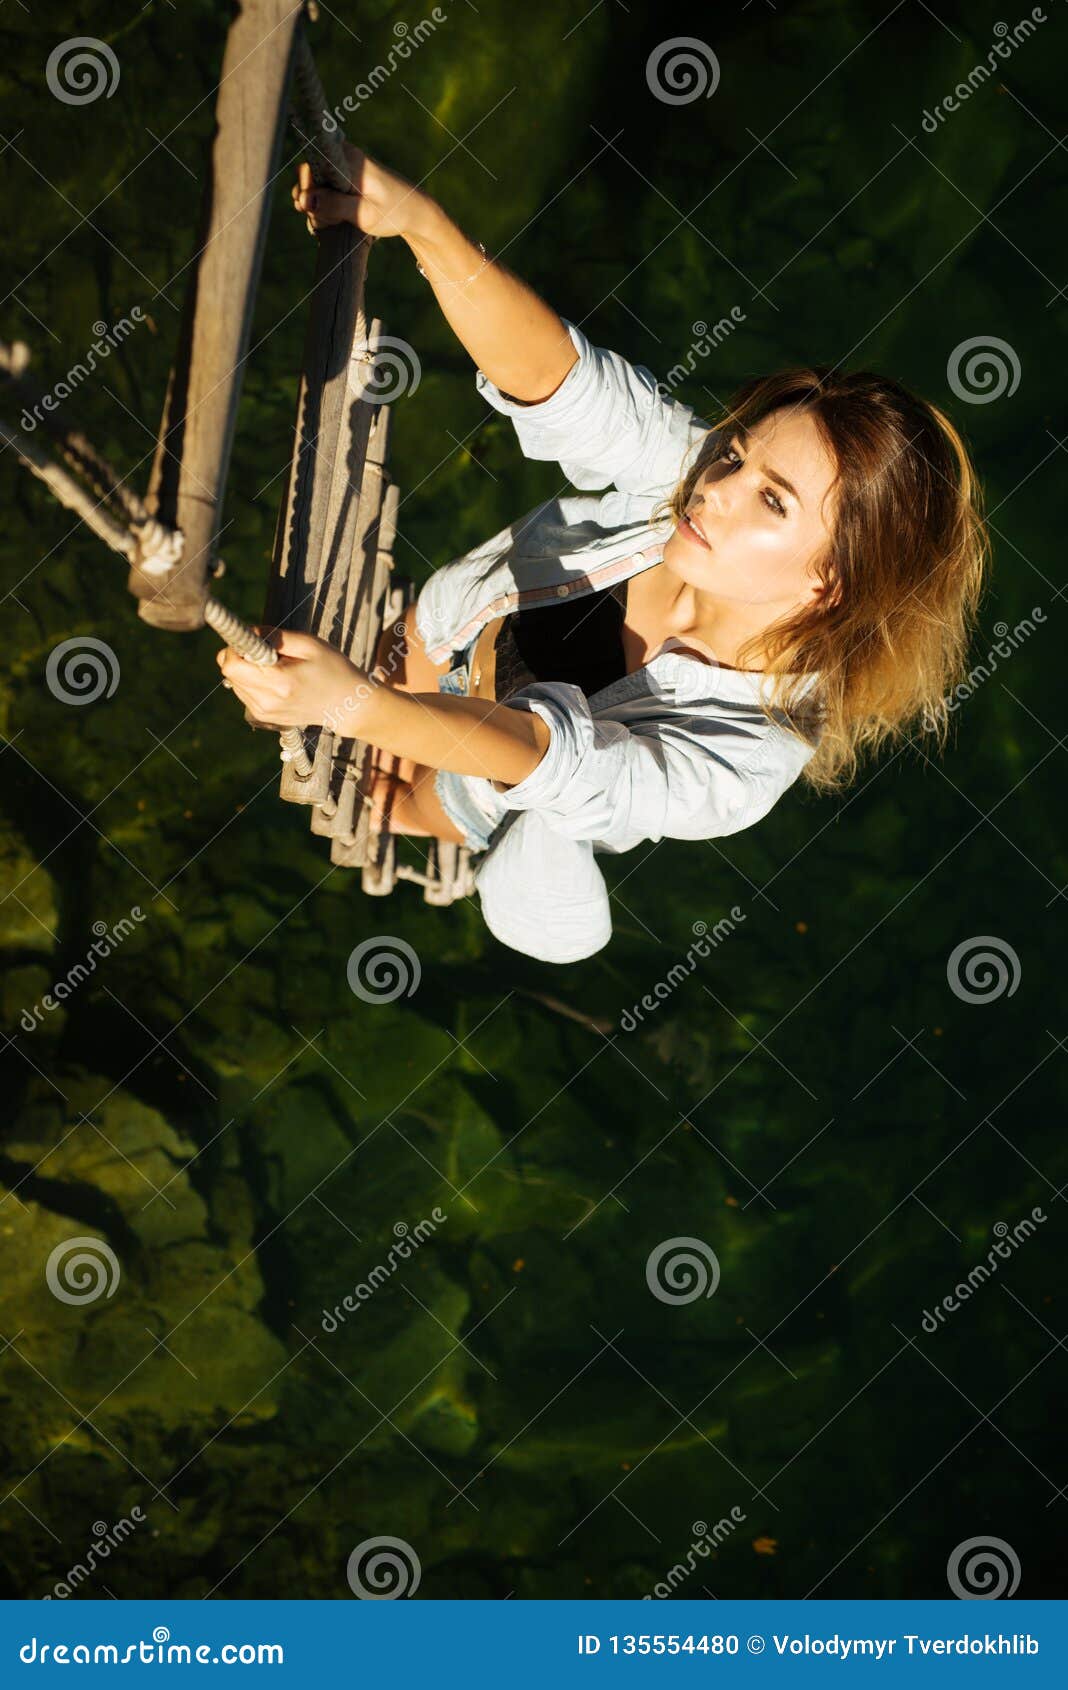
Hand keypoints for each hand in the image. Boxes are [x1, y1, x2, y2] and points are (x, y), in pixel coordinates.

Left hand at [216, 628, 373, 735]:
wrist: (347, 705)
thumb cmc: (333, 670)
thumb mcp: (309, 644)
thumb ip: (274, 636)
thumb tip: (247, 631)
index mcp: (279, 683)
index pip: (231, 665)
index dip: (236, 647)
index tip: (255, 641)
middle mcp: (267, 702)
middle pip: (230, 673)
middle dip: (243, 657)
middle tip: (270, 653)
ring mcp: (264, 713)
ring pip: (235, 682)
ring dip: (248, 670)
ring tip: (278, 669)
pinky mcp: (264, 717)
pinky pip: (244, 692)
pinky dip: (254, 682)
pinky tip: (277, 681)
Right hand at [291, 145, 433, 240]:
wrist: (415, 211)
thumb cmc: (394, 213)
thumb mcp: (363, 215)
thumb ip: (333, 206)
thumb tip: (304, 199)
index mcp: (349, 159)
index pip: (309, 169)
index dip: (307, 192)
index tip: (315, 211)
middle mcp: (344, 155)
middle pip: (309, 176)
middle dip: (312, 202)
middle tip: (330, 220)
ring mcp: (343, 165)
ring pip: (314, 185)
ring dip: (318, 207)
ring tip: (336, 221)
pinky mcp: (345, 176)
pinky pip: (324, 188)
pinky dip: (325, 205)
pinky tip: (334, 219)